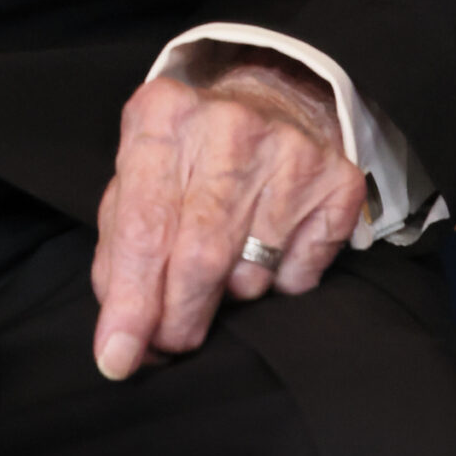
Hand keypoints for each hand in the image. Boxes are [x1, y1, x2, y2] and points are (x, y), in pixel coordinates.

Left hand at [91, 48, 366, 381]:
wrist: (270, 99)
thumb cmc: (189, 155)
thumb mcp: (137, 177)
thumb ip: (121, 252)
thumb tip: (120, 337)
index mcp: (164, 114)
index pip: (145, 228)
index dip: (131, 302)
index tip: (117, 356)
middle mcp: (229, 126)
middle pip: (198, 258)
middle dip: (178, 318)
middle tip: (170, 340)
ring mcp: (290, 151)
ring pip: (250, 275)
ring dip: (229, 294)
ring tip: (225, 258)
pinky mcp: (338, 181)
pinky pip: (299, 277)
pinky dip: (277, 281)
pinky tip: (268, 241)